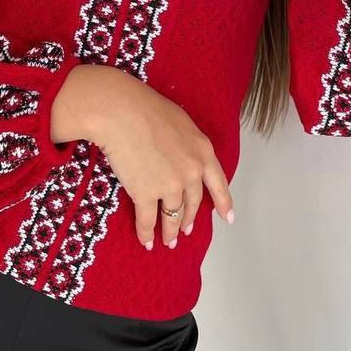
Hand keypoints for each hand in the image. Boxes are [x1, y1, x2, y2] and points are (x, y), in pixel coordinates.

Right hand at [52, 64, 234, 250]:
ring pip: (173, 217)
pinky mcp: (145, 194)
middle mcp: (191, 172)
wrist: (122, 112)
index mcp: (203, 151)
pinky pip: (148, 220)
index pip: (218, 183)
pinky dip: (146, 233)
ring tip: (169, 241)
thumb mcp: (181, 123)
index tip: (228, 219)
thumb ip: (188, 145)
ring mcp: (169, 186)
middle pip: (193, 204)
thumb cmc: (147, 108)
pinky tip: (147, 240)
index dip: (224, 203)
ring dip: (171, 232)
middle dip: (189, 220)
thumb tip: (183, 157)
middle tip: (187, 230)